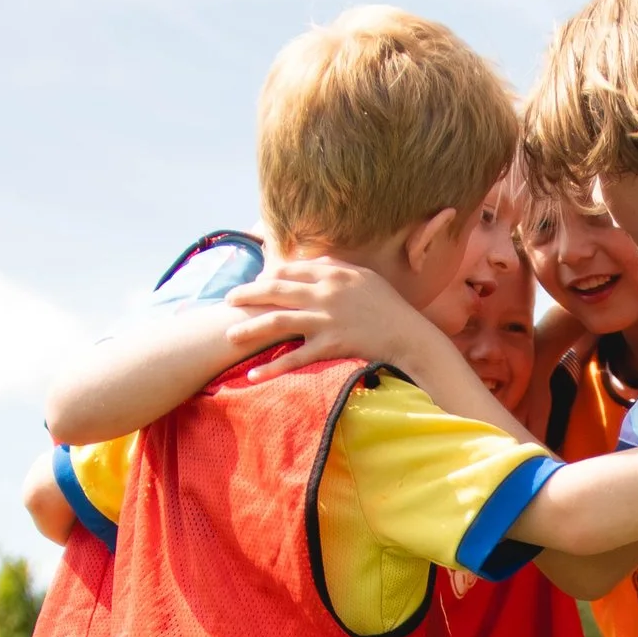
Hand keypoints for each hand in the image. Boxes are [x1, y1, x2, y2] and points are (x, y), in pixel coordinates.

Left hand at [213, 256, 428, 374]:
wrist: (409, 335)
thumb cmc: (389, 306)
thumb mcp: (365, 277)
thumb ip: (337, 267)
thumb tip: (313, 260)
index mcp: (333, 273)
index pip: (289, 270)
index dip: (267, 275)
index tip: (254, 282)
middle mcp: (325, 294)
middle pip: (275, 291)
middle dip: (247, 295)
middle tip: (228, 301)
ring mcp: (326, 320)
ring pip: (277, 322)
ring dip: (249, 329)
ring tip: (228, 336)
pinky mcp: (330, 346)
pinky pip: (294, 358)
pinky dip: (272, 368)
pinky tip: (252, 376)